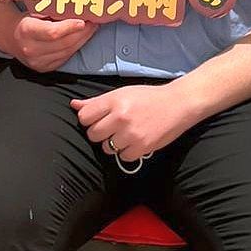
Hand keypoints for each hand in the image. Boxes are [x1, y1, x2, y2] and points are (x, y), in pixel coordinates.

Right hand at [7, 16, 97, 72]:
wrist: (11, 38)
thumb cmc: (27, 20)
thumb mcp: (35, 11)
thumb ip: (53, 11)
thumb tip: (78, 6)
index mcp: (26, 31)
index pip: (52, 32)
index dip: (69, 27)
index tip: (83, 21)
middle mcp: (31, 49)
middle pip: (64, 43)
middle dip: (82, 33)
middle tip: (94, 21)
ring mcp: (37, 62)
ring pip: (67, 52)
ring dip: (82, 40)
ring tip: (91, 28)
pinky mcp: (44, 68)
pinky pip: (65, 58)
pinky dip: (75, 48)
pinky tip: (81, 38)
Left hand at [72, 82, 200, 161]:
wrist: (177, 104)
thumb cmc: (148, 97)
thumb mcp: (121, 93)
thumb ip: (96, 102)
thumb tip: (73, 105)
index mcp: (114, 100)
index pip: (84, 117)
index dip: (90, 119)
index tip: (99, 118)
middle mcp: (120, 117)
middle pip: (92, 134)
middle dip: (100, 133)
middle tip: (114, 127)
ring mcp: (131, 133)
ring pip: (106, 148)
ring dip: (114, 143)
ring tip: (126, 133)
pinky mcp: (142, 147)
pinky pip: (123, 157)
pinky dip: (128, 151)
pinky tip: (136, 140)